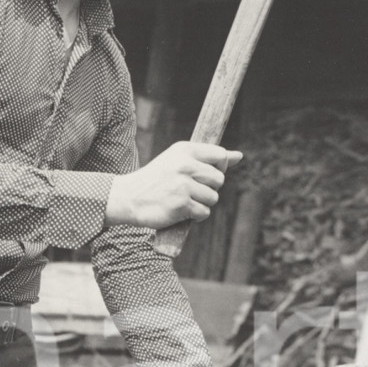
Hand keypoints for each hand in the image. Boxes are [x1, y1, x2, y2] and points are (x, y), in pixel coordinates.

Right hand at [105, 143, 241, 229]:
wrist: (129, 197)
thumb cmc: (156, 179)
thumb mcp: (178, 161)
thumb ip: (208, 158)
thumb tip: (239, 156)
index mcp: (185, 150)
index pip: (220, 155)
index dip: (219, 168)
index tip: (205, 175)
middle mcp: (185, 165)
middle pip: (219, 180)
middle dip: (209, 189)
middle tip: (191, 191)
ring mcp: (183, 185)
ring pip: (213, 198)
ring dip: (202, 204)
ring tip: (184, 201)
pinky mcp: (181, 204)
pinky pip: (204, 213)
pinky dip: (196, 216)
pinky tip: (182, 211)